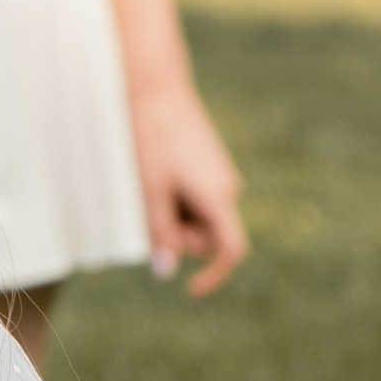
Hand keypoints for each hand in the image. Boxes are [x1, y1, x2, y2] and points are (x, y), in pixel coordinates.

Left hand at [129, 78, 246, 296]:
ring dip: (174, 214)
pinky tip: (157, 172)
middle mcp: (227, 188)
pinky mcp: (209, 165)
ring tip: (151, 181)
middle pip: (207, 236)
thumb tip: (166, 271)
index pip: (232, 250)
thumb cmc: (150, 138)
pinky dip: (175, 197)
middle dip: (178, 235)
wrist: (156, 88)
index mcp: (218, 196)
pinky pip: (195, 197)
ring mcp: (219, 175)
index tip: (190, 291)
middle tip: (148, 207)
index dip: (215, 276)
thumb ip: (160, 232)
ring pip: (198, 217)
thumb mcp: (150, 191)